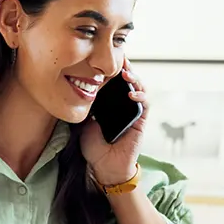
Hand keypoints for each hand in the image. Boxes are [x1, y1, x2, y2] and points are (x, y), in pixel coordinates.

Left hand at [81, 57, 147, 185]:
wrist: (105, 167)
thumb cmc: (94, 148)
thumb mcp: (83, 123)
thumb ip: (85, 107)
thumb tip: (79, 89)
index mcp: (108, 103)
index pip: (111, 80)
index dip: (109, 68)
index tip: (102, 55)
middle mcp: (122, 104)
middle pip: (126, 79)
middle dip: (123, 66)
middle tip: (117, 56)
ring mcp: (133, 111)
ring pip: (138, 87)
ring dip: (133, 77)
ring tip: (125, 71)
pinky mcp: (141, 120)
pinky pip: (144, 104)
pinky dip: (140, 96)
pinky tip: (131, 93)